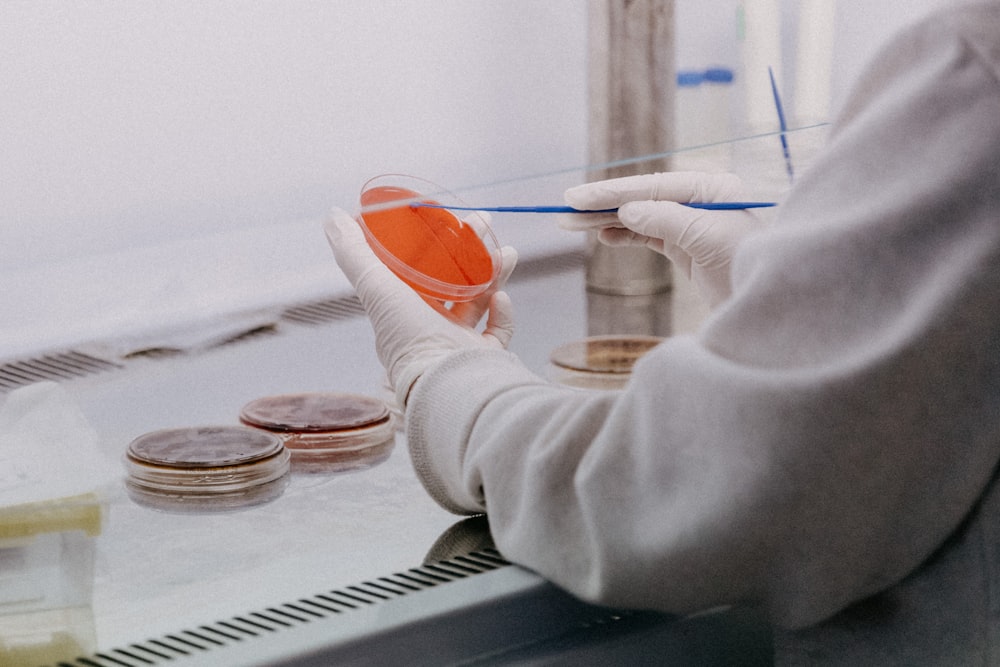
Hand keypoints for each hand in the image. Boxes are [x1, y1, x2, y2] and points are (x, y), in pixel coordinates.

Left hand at [324, 207, 516, 406]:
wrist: (450, 383)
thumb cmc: (410, 339)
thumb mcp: (377, 288)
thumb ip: (354, 253)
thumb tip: (333, 215)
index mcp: (403, 312)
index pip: (418, 270)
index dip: (431, 242)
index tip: (446, 218)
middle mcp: (429, 328)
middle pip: (452, 279)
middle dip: (470, 249)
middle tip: (483, 223)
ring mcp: (459, 344)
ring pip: (479, 299)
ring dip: (493, 272)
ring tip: (507, 252)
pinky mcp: (485, 357)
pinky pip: (498, 330)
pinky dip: (502, 313)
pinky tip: (501, 297)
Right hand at [561, 172, 764, 306]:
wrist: (772, 307)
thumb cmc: (749, 265)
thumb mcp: (707, 238)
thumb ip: (666, 219)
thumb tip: (626, 210)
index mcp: (711, 187)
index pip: (651, 186)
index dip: (612, 192)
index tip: (577, 197)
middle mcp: (700, 200)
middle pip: (642, 198)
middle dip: (603, 205)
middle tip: (565, 210)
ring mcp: (693, 223)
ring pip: (641, 217)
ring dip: (607, 221)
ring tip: (573, 225)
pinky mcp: (688, 246)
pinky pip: (649, 236)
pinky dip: (625, 236)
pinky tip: (603, 236)